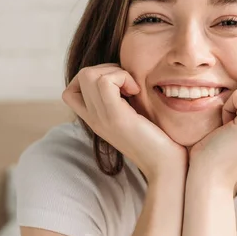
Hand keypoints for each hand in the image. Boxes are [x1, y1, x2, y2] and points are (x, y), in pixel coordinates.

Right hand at [62, 63, 186, 182]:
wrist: (165, 166)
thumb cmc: (159, 140)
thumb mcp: (134, 116)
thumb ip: (124, 101)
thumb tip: (127, 77)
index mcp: (96, 119)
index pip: (71, 91)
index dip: (93, 77)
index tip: (119, 86)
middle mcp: (94, 119)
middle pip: (81, 76)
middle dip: (108, 69)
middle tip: (129, 85)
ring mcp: (102, 118)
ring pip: (88, 75)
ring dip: (115, 72)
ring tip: (132, 89)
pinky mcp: (116, 117)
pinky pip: (105, 82)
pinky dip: (123, 78)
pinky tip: (136, 92)